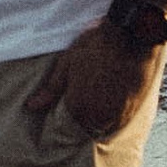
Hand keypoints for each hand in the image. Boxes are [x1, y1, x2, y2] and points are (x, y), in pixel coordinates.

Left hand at [25, 25, 156, 139]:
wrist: (131, 37)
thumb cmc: (95, 47)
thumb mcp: (67, 64)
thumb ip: (51, 89)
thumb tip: (31, 106)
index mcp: (78, 107)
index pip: (65, 127)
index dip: (63, 119)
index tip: (64, 109)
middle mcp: (98, 118)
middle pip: (85, 129)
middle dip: (81, 120)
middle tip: (81, 102)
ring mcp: (118, 117)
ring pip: (103, 128)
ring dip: (97, 120)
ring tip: (96, 101)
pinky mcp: (135, 111)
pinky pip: (119, 123)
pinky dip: (113, 117)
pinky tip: (111, 101)